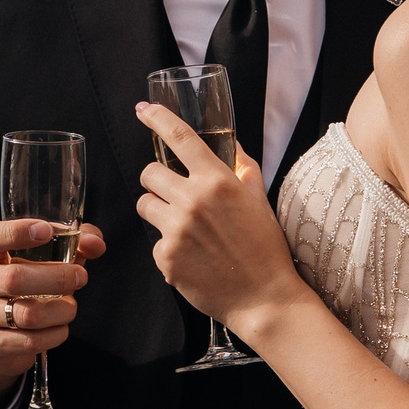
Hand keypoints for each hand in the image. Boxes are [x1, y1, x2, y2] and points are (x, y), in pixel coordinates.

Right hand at [0, 218, 105, 408]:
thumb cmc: (28, 292)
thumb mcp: (47, 265)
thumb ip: (74, 245)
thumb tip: (96, 244)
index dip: (16, 231)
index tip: (46, 231)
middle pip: (15, 278)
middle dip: (57, 278)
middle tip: (82, 277)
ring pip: (27, 314)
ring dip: (61, 310)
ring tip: (70, 308)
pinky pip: (30, 341)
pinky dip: (55, 334)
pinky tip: (59, 328)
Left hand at [132, 102, 304, 339]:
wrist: (264, 298)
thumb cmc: (265, 248)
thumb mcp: (259, 199)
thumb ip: (242, 168)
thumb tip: (231, 145)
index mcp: (218, 181)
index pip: (180, 138)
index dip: (158, 119)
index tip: (143, 110)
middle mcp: (194, 201)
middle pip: (149, 174)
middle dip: (157, 181)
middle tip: (173, 194)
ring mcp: (177, 230)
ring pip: (145, 205)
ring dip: (158, 211)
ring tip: (184, 228)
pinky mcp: (166, 258)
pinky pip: (155, 242)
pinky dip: (169, 249)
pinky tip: (193, 258)